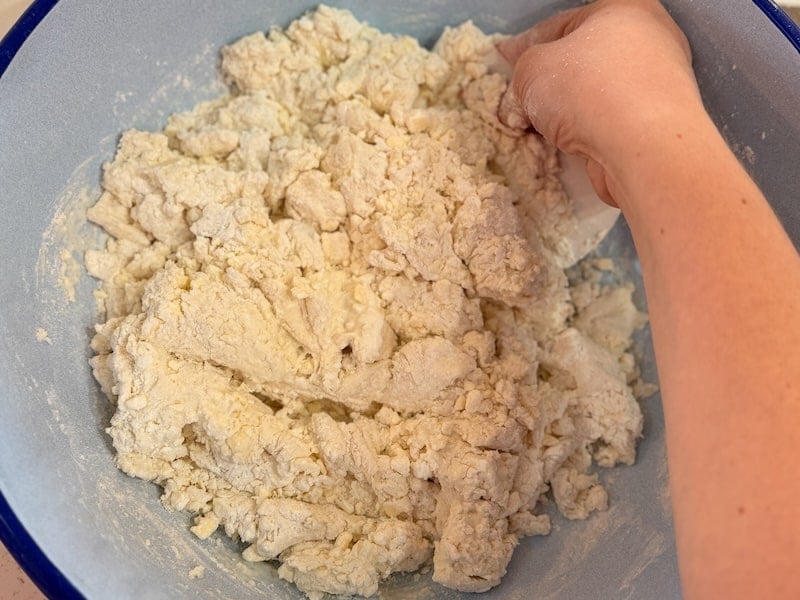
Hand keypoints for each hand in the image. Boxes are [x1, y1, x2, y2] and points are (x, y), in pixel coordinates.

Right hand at [498, 0, 700, 204]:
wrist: (644, 147)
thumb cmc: (587, 89)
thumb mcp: (532, 70)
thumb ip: (521, 74)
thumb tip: (520, 99)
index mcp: (622, 8)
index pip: (561, 24)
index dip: (527, 43)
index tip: (505, 58)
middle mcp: (648, 39)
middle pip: (582, 60)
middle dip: (547, 82)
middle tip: (519, 100)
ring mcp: (657, 83)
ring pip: (595, 94)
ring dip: (565, 111)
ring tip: (537, 129)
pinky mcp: (656, 124)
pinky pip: (609, 121)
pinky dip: (586, 131)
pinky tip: (565, 145)